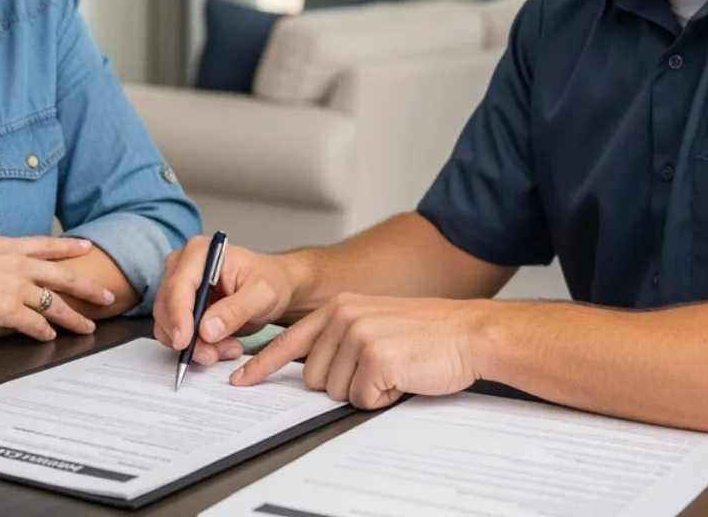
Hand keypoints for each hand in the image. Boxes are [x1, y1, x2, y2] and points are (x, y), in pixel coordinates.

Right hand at [0, 236, 115, 340]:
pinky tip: (52, 337)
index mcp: (10, 247)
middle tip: (108, 296)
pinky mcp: (7, 311)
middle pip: (65, 277)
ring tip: (88, 326)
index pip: (49, 244)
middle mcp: (19, 265)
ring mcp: (16, 288)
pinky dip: (46, 331)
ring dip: (74, 318)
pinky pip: (35, 324)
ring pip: (56, 305)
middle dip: (89, 288)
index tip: (88, 247)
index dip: (71, 247)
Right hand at [152, 237, 300, 364]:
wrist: (275, 287)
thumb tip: (206, 329)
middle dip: (189, 337)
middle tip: (214, 354)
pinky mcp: (181, 308)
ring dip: (195, 346)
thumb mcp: (262, 294)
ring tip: (228, 348)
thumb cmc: (270, 280)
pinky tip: (221, 346)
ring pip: (169, 326)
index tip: (184, 342)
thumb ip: (236, 310)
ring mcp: (180, 288)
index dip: (178, 315)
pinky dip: (196, 347)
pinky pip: (177, 334)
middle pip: (167, 308)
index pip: (178, 285)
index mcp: (200, 253)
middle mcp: (183, 267)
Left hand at [231, 294, 489, 409]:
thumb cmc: (426, 334)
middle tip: (376, 369)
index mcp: (339, 307)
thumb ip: (340, 337)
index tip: (240, 381)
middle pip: (313, 378)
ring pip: (337, 392)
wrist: (468, 333)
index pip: (289, 341)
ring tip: (393, 370)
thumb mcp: (374, 322)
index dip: (262, 365)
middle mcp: (343, 316)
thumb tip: (312, 371)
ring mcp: (358, 335)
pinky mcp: (376, 357)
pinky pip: (363, 400)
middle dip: (343, 384)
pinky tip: (401, 378)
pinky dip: (382, 398)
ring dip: (365, 391)